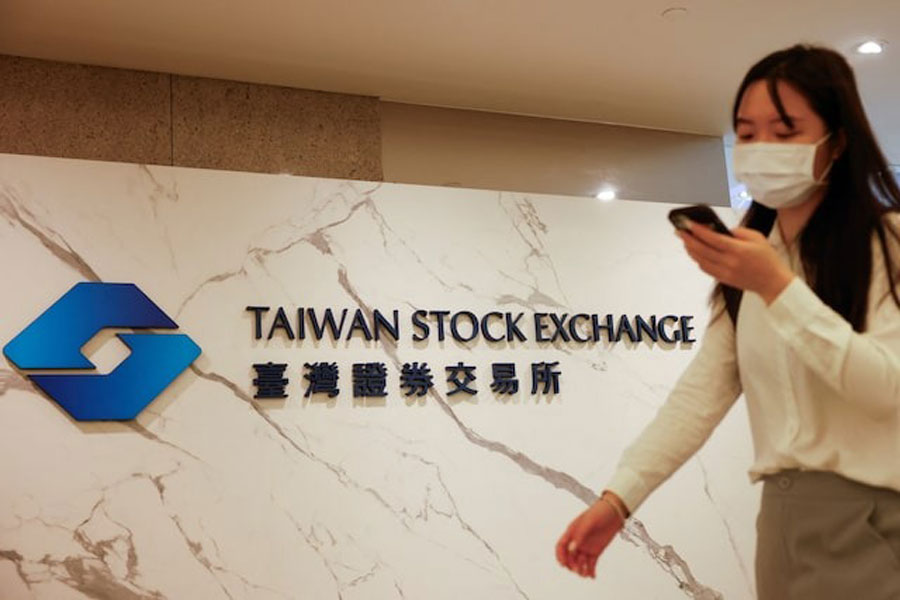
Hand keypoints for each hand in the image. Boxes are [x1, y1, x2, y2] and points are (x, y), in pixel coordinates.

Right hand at [555, 497, 624, 578]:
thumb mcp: (588, 522)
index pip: (561, 546)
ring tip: (584, 574)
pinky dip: (590, 571)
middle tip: (577, 570)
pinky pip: (591, 564)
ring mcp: (586, 547)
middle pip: (569, 557)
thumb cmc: (599, 512)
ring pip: (580, 562)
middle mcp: (577, 541)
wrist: (615, 512)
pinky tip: (592, 576)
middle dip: (571, 565)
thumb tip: (571, 549)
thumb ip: (579, 536)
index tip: (563, 564)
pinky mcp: (596, 551)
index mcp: (572, 532)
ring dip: (580, 569)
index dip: (560, 556)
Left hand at [677, 223, 794, 304]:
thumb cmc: (767, 258)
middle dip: (688, 239)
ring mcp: (724, 272)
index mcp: (738, 250)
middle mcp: (729, 262)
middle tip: (679, 230)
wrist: (773, 282)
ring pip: (700, 260)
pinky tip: (695, 252)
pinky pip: (705, 268)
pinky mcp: (723, 279)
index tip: (687, 223)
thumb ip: (737, 232)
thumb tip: (719, 230)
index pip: (712, 238)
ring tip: (685, 240)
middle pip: (701, 250)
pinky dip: (698, 259)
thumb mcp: (757, 237)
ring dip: (690, 249)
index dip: (697, 230)